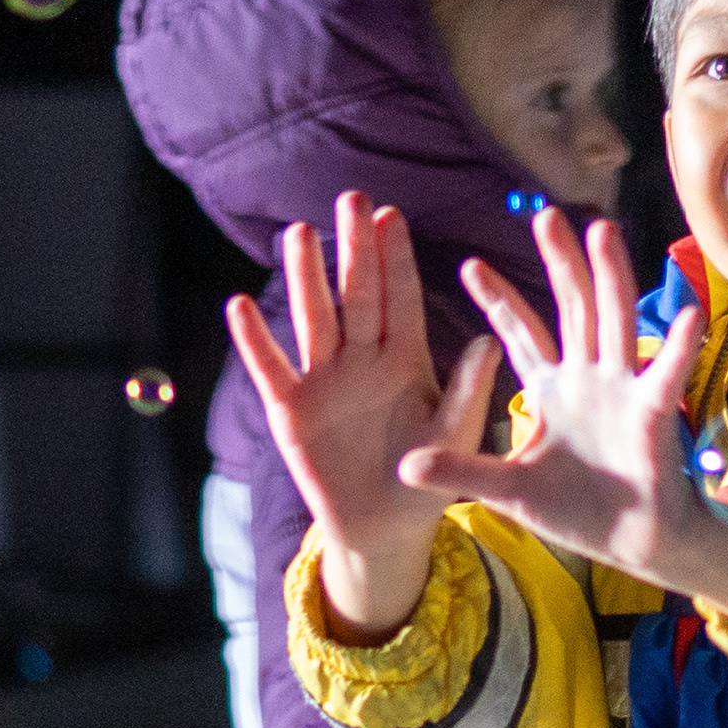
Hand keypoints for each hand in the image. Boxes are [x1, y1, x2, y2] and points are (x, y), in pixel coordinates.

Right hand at [228, 193, 498, 642]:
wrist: (383, 528)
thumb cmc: (425, 480)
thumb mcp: (453, 437)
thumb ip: (468, 393)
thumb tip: (488, 343)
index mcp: (405, 360)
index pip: (399, 298)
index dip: (395, 260)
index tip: (392, 216)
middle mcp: (362, 360)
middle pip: (355, 294)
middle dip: (353, 248)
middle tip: (352, 199)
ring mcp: (324, 380)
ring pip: (314, 319)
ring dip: (306, 278)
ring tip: (299, 234)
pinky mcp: (290, 410)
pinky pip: (271, 368)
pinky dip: (255, 340)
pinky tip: (240, 305)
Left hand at [408, 207, 727, 625]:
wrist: (632, 544)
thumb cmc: (575, 512)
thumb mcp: (506, 490)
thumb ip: (461, 470)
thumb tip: (402, 464)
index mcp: (551, 390)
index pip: (521, 335)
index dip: (498, 301)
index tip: (468, 264)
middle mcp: (588, 378)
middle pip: (572, 307)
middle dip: (559, 262)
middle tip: (545, 214)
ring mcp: (622, 390)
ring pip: (615, 321)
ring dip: (610, 276)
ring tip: (603, 231)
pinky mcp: (653, 412)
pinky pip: (667, 373)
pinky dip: (679, 344)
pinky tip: (688, 313)